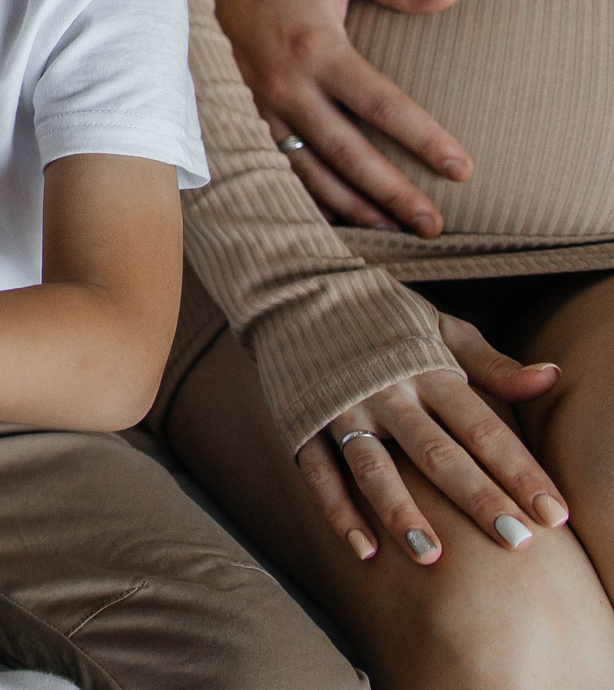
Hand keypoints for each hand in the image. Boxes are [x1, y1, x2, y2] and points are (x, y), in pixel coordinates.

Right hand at [208, 0, 466, 234]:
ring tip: (392, 229)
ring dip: (351, 203)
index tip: (463, 170)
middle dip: (393, 192)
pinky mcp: (245, 108)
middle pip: (348, 152)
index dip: (424, 139)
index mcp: (318, 47)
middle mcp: (288, 84)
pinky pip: (279, 160)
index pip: (382, 104)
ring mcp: (262, 101)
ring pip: (309, 167)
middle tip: (435, 224)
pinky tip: (334, 211)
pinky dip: (308, 190)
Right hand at [294, 314, 566, 564]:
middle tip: (515, 540)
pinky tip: (365, 551)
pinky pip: (320, 474)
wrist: (295, 292)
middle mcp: (386, 394)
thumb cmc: (383, 318)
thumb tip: (552, 377)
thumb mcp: (440, 329)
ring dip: (401, 513)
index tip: (553, 513)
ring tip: (431, 557)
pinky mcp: (304, 423)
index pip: (482, 428)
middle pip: (436, 453)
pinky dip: (339, 512)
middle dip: (477, 497)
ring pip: (374, 468)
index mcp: (427, 371)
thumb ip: (493, 363)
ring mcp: (341, 410)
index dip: (519, 471)